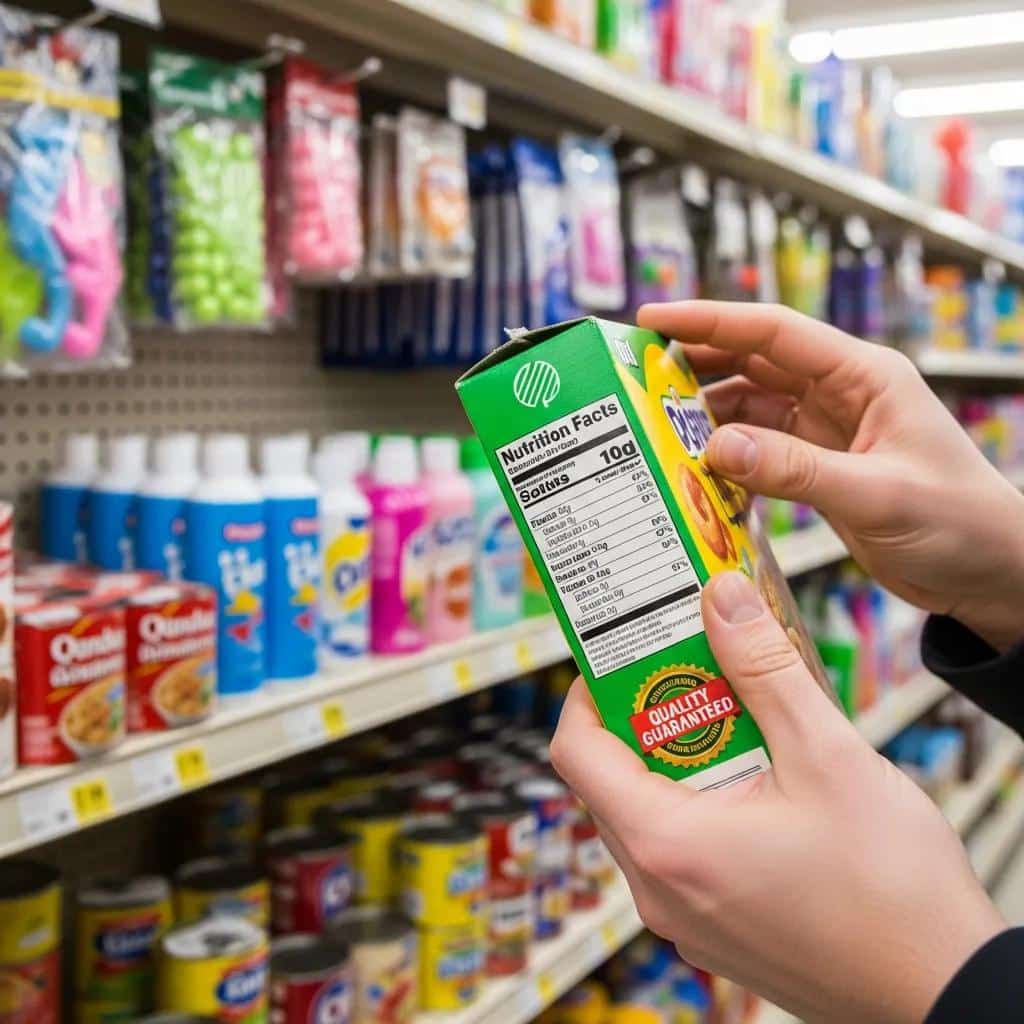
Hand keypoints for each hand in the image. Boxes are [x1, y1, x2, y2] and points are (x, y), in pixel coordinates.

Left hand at [551, 571, 1003, 1023]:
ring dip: (681, 757)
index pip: (576, 749)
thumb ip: (763, 669)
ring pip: (648, 811)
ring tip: (741, 722)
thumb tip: (721, 599)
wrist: (947, 993)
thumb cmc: (893, 893)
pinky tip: (760, 780)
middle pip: (611, 777)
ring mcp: (683, 915)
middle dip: (650, 714)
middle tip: (700, 672)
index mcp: (665, 845)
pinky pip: (680, 848)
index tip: (630, 654)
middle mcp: (658, 888)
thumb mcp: (826, 755)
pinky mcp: (713, 926)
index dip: (591, 689)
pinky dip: (701, 802)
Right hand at [638, 301, 1023, 651]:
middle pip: (753, 360)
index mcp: (863, 375)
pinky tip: (695, 467)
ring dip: (706, 413)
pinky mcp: (817, 467)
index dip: (711, 320)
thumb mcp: (876, 494)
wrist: (990, 573)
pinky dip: (725, 455)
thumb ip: (794, 471)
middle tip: (637, 372)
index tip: (654, 319)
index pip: (774, 331)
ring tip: (655, 424)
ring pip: (750, 405)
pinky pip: (758, 449)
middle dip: (696, 361)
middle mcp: (839, 394)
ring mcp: (826, 430)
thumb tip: (715, 447)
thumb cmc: (959, 522)